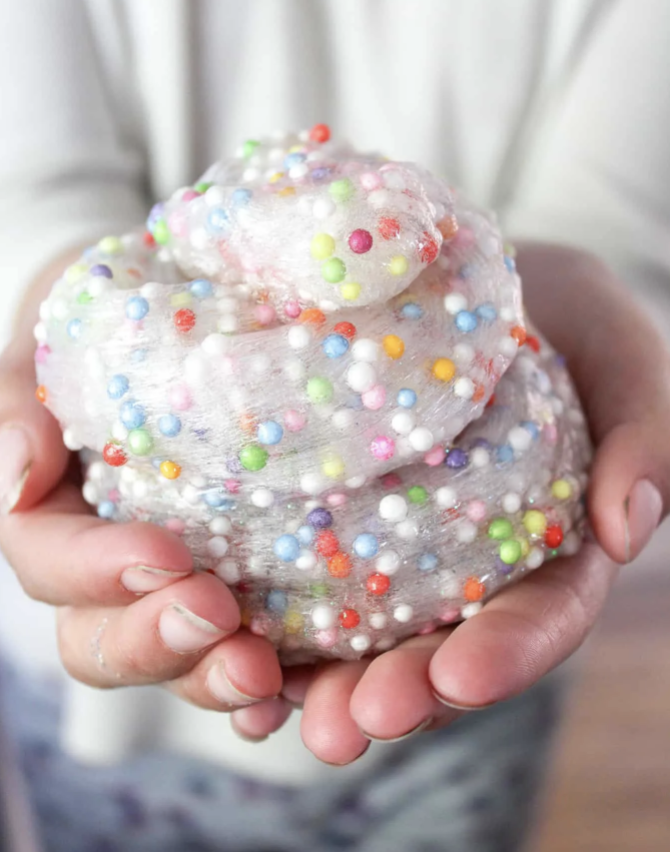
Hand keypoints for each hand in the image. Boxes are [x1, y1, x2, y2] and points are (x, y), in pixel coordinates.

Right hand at [0, 252, 287, 730]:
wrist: (187, 323)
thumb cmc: (107, 335)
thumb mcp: (52, 350)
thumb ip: (19, 410)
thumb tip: (19, 476)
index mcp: (59, 519)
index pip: (53, 563)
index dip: (95, 571)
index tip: (163, 554)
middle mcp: (112, 573)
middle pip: (106, 639)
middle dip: (157, 641)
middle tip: (217, 616)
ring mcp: (179, 591)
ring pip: (180, 660)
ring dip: (214, 676)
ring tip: (262, 673)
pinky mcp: (252, 594)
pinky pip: (252, 653)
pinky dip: (272, 685)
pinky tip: (295, 692)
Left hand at [242, 245, 667, 762]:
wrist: (449, 272)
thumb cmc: (549, 310)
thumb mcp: (610, 345)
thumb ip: (641, 426)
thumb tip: (627, 528)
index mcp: (551, 540)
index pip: (542, 613)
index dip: (507, 651)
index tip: (461, 673)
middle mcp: (469, 562)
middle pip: (439, 647)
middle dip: (398, 693)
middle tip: (350, 721)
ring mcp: (396, 548)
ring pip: (360, 635)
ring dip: (316, 682)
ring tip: (266, 703)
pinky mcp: (330, 520)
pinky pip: (296, 584)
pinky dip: (263, 624)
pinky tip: (226, 646)